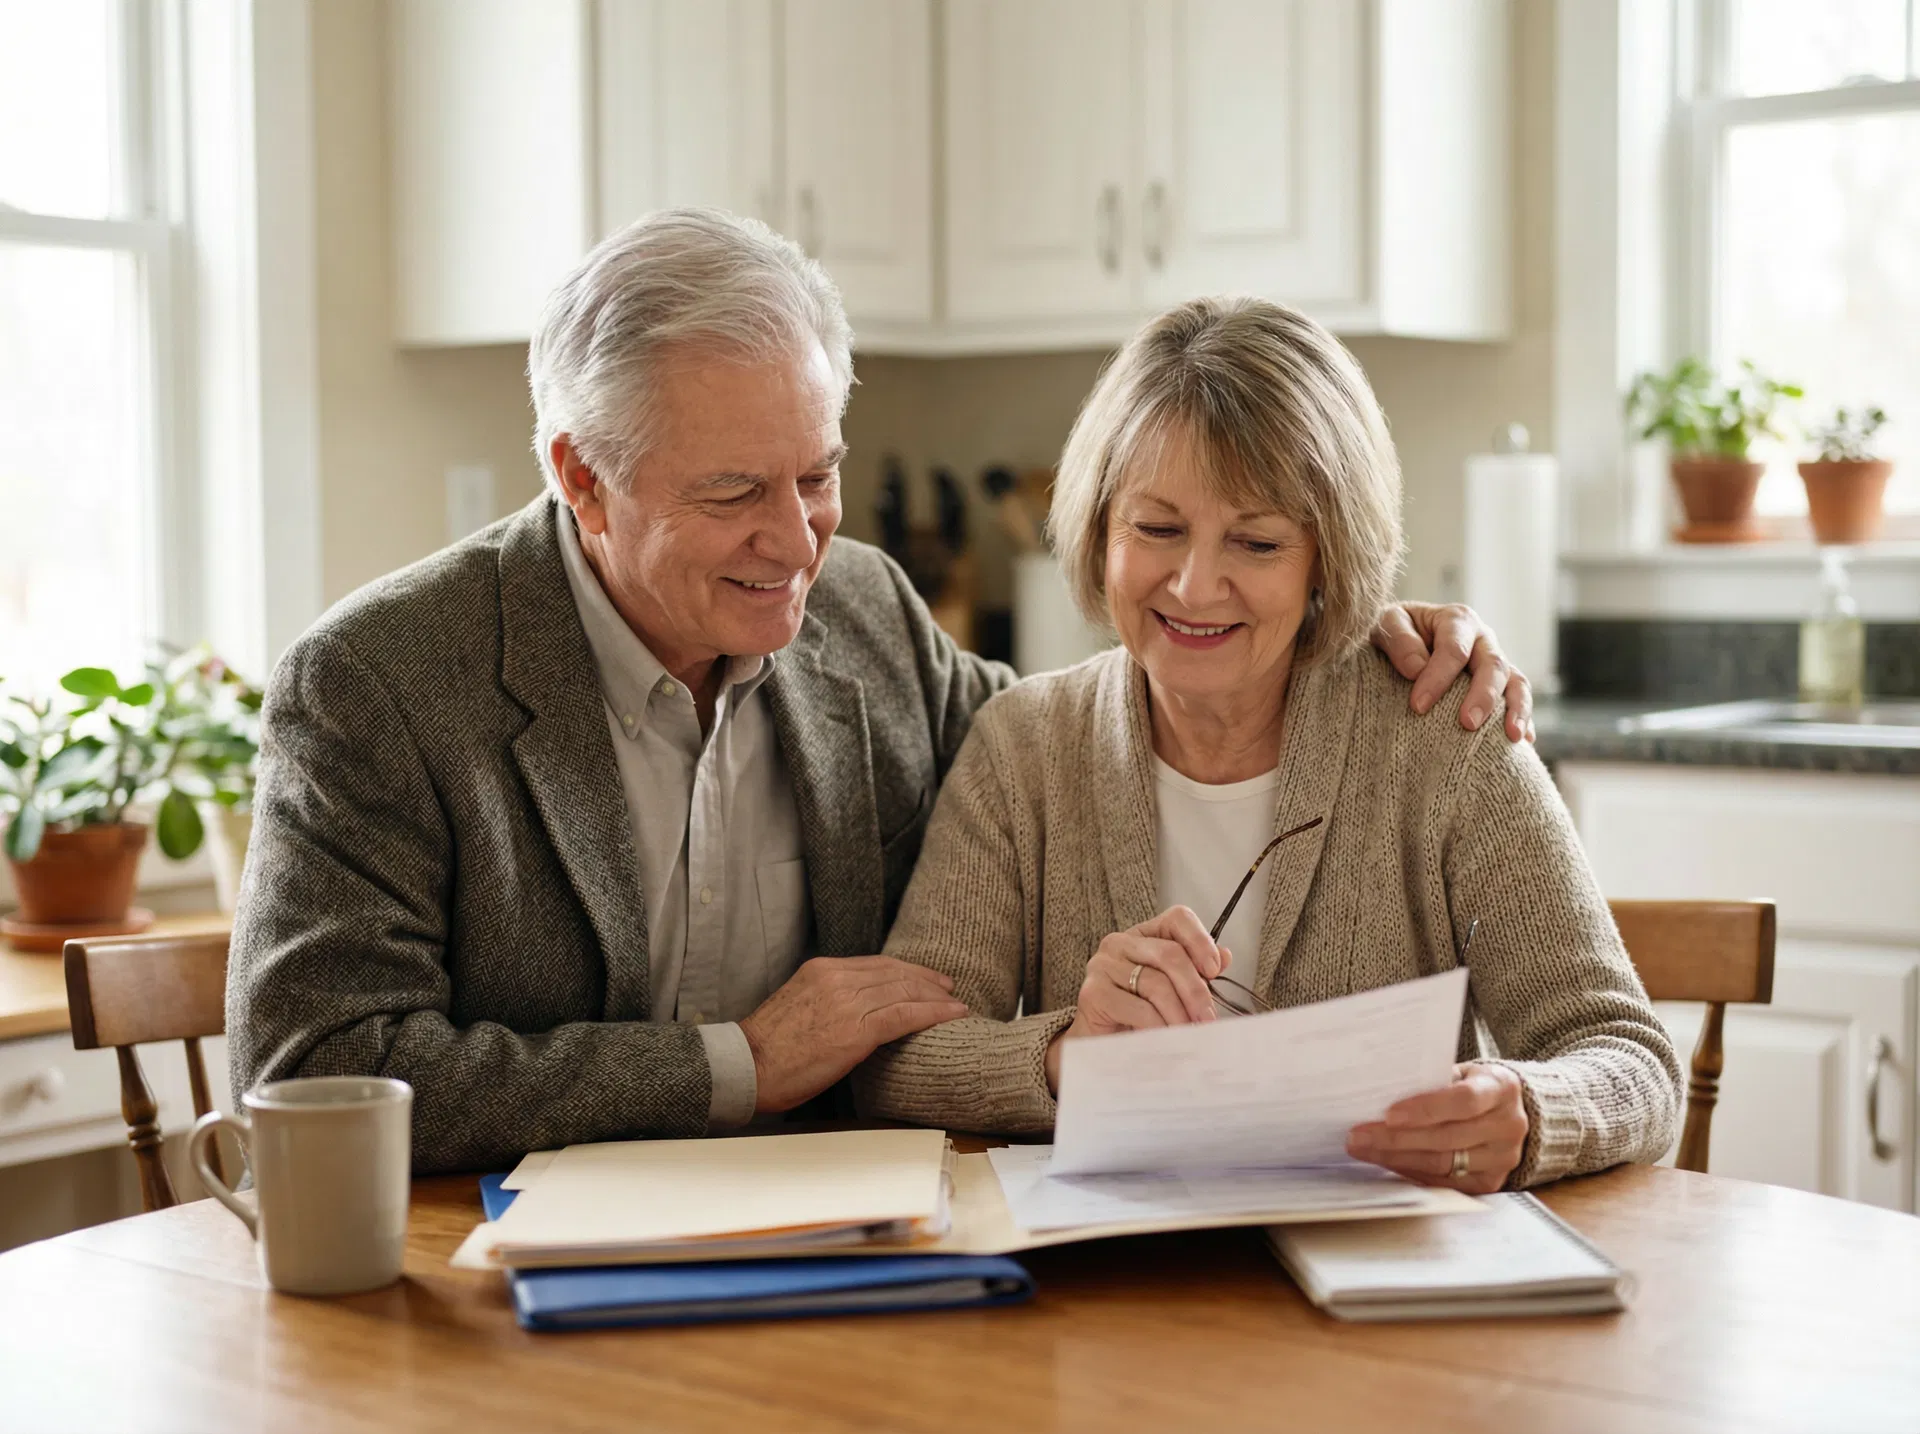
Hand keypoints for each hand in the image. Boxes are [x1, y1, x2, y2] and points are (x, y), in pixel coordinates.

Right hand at [739, 956, 969, 1113]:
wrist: (745, 1066)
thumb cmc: (766, 1050)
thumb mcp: (797, 1007)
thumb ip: (827, 1000)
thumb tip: (853, 1012)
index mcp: (821, 970)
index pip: (876, 964)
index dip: (906, 970)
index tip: (926, 978)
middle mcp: (836, 978)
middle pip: (895, 973)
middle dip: (926, 980)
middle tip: (948, 988)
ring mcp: (847, 1002)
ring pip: (904, 991)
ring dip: (936, 997)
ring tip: (956, 1004)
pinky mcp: (856, 1030)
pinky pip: (905, 1015)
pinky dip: (933, 1014)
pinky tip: (952, 1015)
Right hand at [1044, 906, 1229, 1092]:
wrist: (1100, 1045)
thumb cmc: (1137, 1015)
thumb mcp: (1172, 990)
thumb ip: (1196, 971)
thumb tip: (1224, 956)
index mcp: (1144, 935)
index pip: (1177, 919)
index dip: (1200, 941)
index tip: (1215, 970)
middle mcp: (1120, 943)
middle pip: (1170, 954)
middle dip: (1195, 990)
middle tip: (1207, 1018)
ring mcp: (1103, 966)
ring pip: (1156, 984)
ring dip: (1179, 1014)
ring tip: (1188, 1034)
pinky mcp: (1093, 993)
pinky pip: (1139, 1008)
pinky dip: (1159, 1027)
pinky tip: (1165, 1039)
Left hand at [1345, 1062, 1528, 1194]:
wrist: (1507, 1111)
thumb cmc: (1471, 1085)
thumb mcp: (1460, 1072)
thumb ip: (1431, 1080)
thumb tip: (1378, 1090)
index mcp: (1501, 1088)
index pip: (1463, 1101)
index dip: (1425, 1109)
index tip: (1388, 1114)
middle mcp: (1508, 1126)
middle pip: (1447, 1137)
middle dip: (1397, 1138)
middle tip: (1358, 1136)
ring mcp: (1502, 1158)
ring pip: (1442, 1163)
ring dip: (1396, 1158)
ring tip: (1363, 1149)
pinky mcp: (1490, 1182)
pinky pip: (1444, 1182)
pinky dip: (1411, 1172)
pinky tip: (1386, 1162)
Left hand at [1371, 603, 1533, 742]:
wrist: (1403, 637)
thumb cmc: (1396, 631)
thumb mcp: (1388, 623)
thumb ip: (1399, 639)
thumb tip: (1417, 668)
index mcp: (1456, 620)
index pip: (1454, 650)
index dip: (1438, 678)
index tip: (1418, 706)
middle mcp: (1482, 639)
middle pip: (1493, 664)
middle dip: (1483, 695)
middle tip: (1467, 724)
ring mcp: (1495, 661)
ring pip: (1516, 682)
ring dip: (1517, 709)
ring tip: (1513, 736)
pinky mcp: (1501, 684)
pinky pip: (1519, 700)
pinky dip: (1525, 719)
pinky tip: (1524, 741)